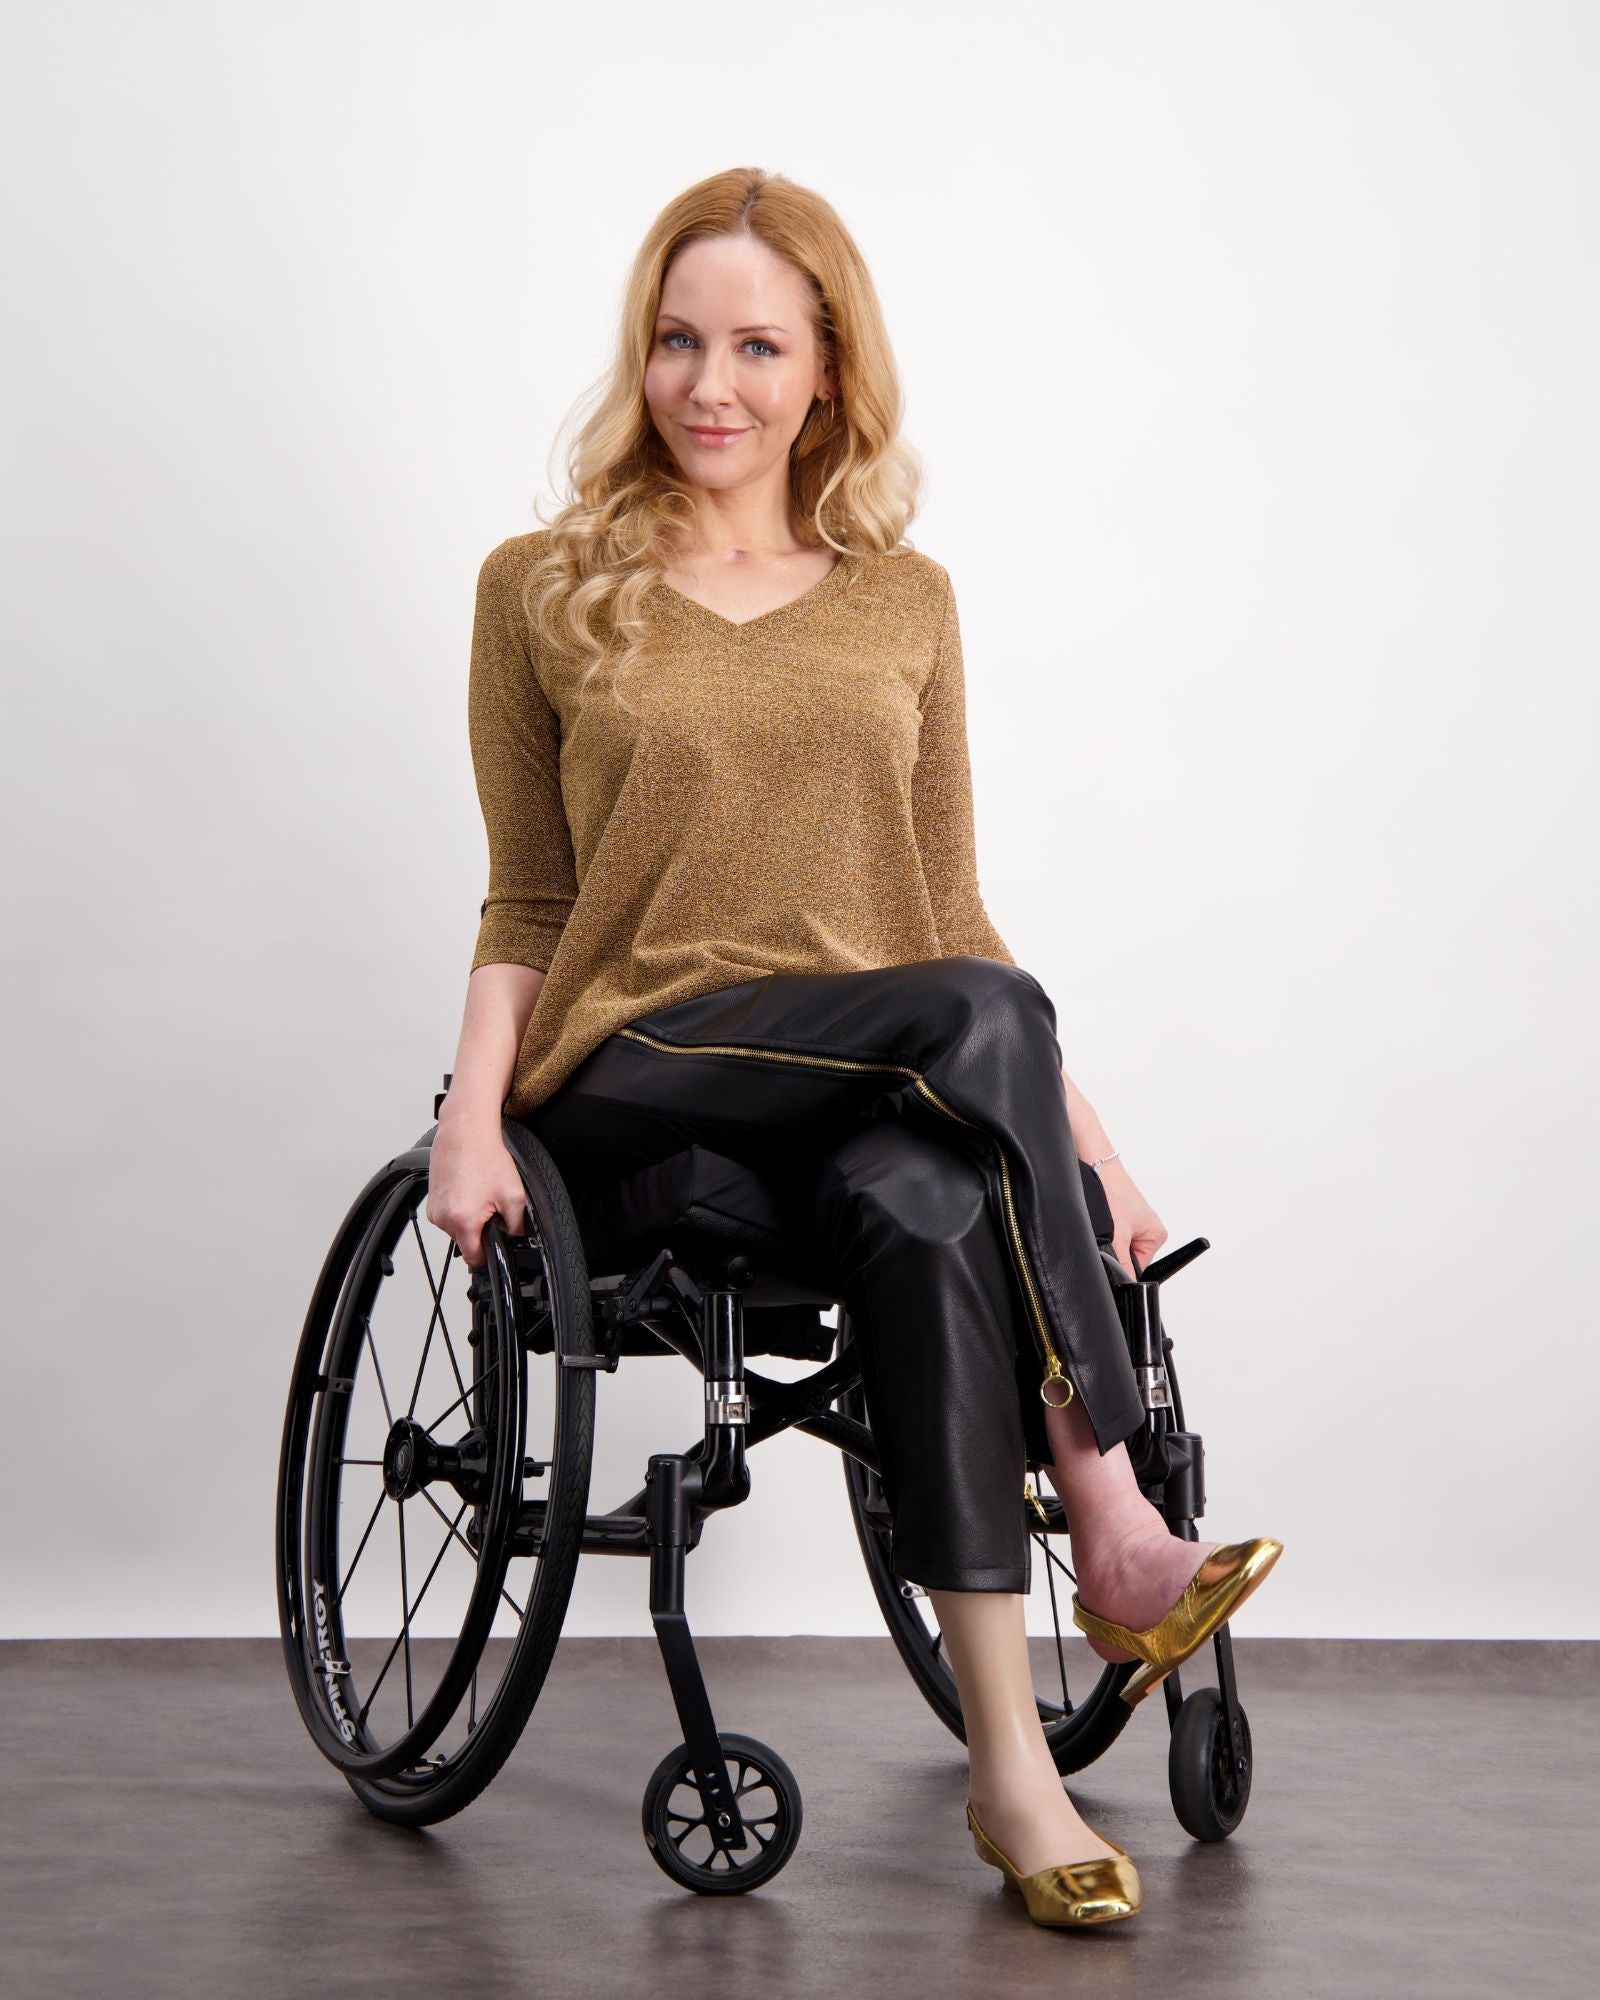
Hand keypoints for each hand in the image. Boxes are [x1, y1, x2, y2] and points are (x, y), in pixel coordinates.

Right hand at [425, 1103, 527, 1266]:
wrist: (466, 1132)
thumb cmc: (486, 1157)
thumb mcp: (513, 1195)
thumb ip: (517, 1225)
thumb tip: (516, 1239)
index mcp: (463, 1221)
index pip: (475, 1258)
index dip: (489, 1253)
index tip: (495, 1241)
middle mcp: (443, 1219)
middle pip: (465, 1242)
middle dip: (480, 1230)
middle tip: (490, 1206)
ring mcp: (434, 1210)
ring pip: (456, 1228)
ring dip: (469, 1217)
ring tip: (479, 1192)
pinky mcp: (431, 1200)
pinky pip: (448, 1214)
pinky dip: (459, 1207)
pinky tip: (469, 1188)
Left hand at [1096, 1158, 1167, 1278]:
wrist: (1099, 1168)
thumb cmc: (1114, 1193)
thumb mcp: (1118, 1235)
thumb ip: (1121, 1262)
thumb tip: (1124, 1284)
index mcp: (1156, 1235)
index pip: (1140, 1267)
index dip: (1125, 1268)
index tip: (1113, 1262)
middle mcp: (1148, 1229)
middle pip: (1129, 1257)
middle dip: (1116, 1252)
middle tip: (1108, 1238)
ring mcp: (1134, 1222)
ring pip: (1119, 1245)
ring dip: (1110, 1240)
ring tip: (1105, 1225)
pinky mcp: (1121, 1216)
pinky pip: (1114, 1234)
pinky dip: (1106, 1230)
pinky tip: (1101, 1220)